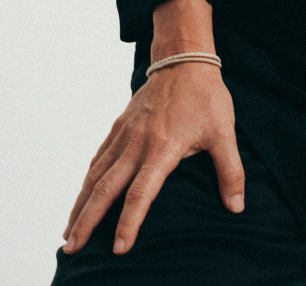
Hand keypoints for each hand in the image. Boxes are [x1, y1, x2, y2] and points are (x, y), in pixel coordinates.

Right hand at [63, 0, 243, 256]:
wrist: (184, 57)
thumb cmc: (206, 95)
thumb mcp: (224, 132)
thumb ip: (231, 171)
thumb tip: (237, 206)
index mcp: (163, 147)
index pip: (141, 192)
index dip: (130, 221)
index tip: (119, 248)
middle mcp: (138, 143)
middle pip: (106, 188)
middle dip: (87, 220)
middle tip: (71, 248)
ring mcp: (125, 133)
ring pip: (96, 174)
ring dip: (80, 204)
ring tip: (68, 231)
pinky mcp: (120, 126)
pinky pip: (99, 157)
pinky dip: (87, 180)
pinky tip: (82, 195)